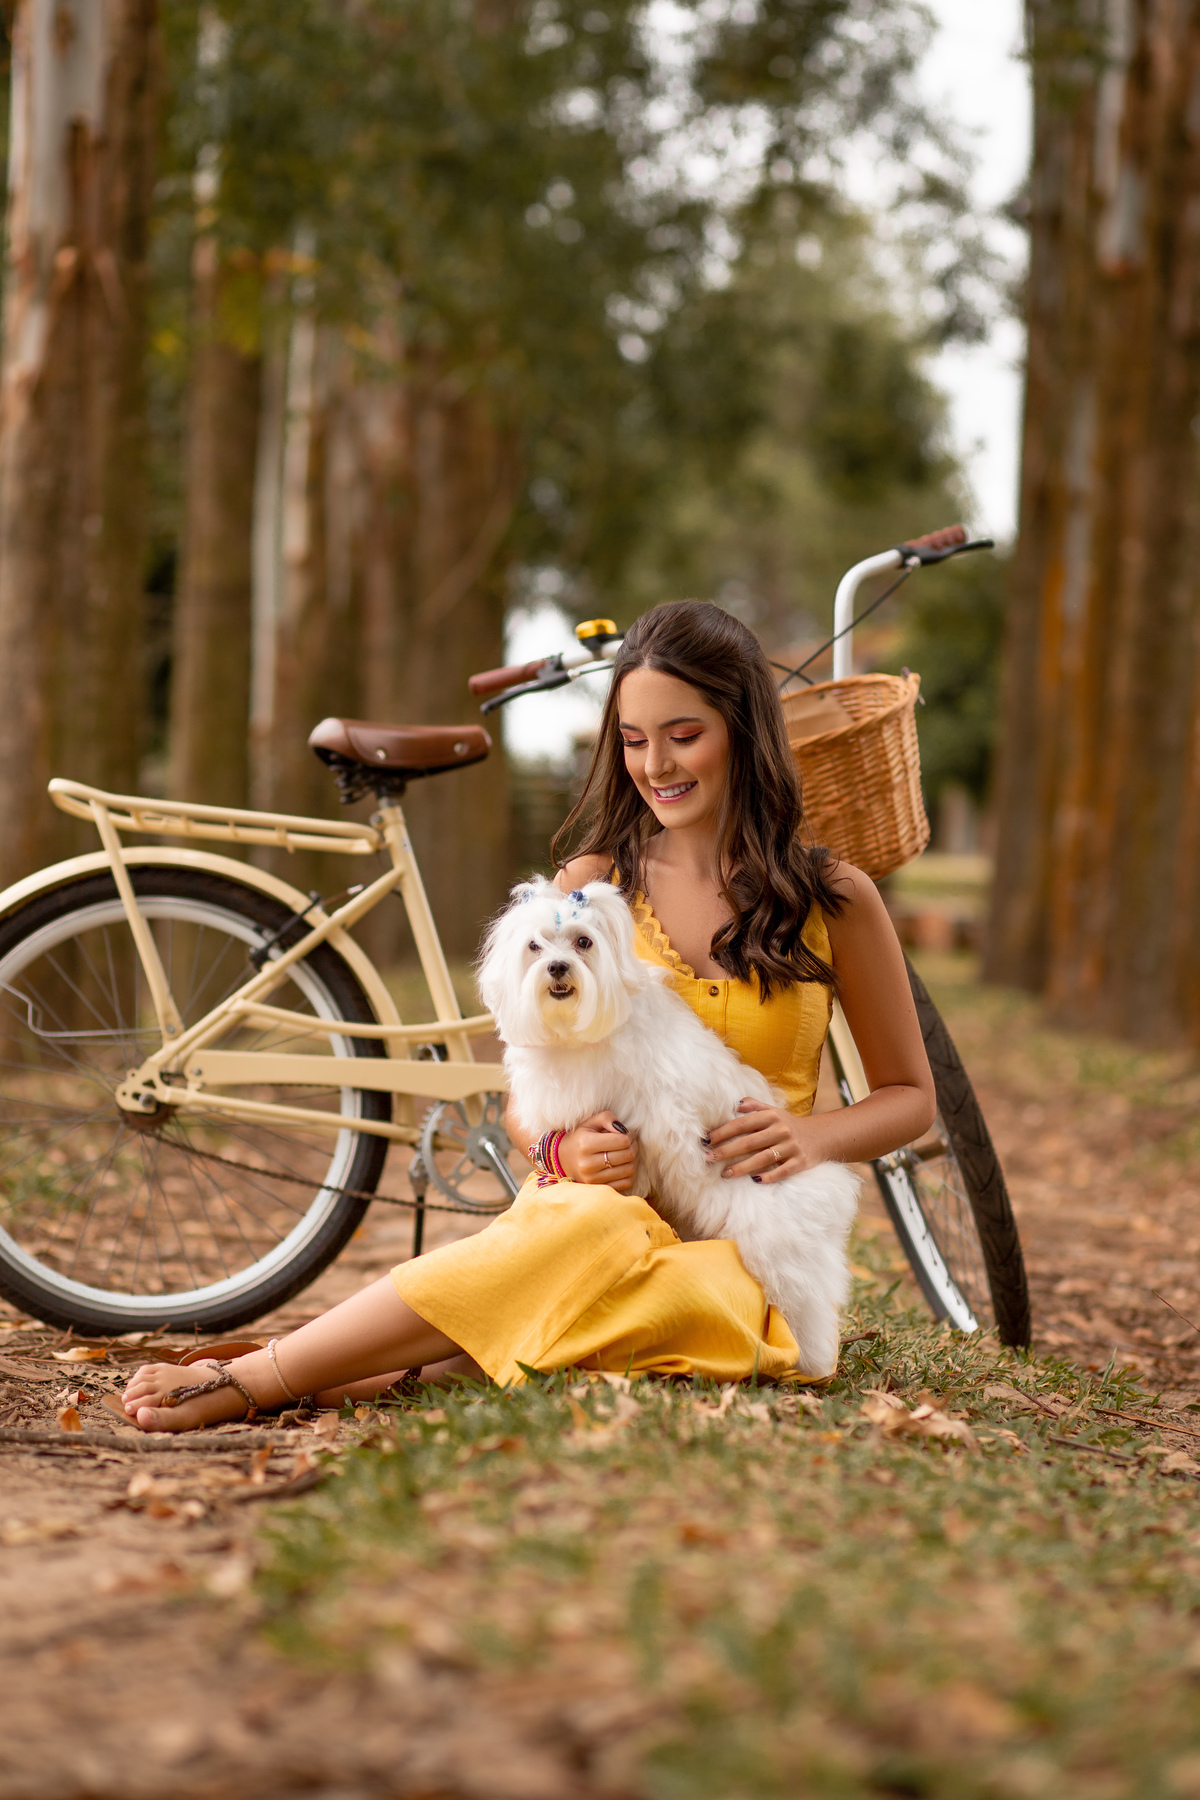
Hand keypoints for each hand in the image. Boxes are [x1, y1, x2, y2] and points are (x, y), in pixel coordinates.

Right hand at [558, 1111, 637, 1190]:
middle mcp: (588, 1163)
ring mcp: (592, 1178)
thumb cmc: (580, 1137)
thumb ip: (607, 1118)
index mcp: (586, 1144)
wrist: (562, 1159)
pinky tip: (623, 1165)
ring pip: (629, 1170)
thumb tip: (624, 1129)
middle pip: (627, 1155)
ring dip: (633, 1160)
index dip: (629, 1135)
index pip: (622, 1141)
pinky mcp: (598, 1188)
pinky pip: (626, 1183)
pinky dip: (629, 1174)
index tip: (627, 1133)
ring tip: (628, 1152)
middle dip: (634, 1146)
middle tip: (631, 1142)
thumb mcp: (590, 1122)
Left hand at [705, 1097, 820, 1181]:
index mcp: (771, 1116)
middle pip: (749, 1142)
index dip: (723, 1132)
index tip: (706, 1140)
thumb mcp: (774, 1111)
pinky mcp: (800, 1162)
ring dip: (742, 1167)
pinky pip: (783, 1171)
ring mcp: (791, 1147)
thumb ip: (754, 1106)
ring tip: (725, 1174)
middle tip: (708, 1158)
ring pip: (763, 1158)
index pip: (742, 1124)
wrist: (822, 1136)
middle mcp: (781, 1130)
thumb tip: (735, 1104)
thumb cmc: (788, 1125)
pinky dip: (769, 1176)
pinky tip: (754, 1181)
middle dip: (727, 1151)